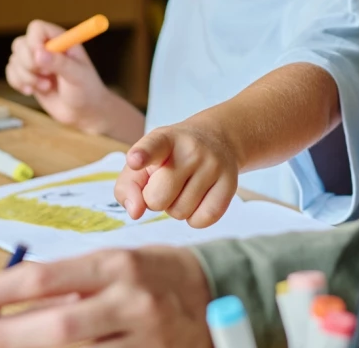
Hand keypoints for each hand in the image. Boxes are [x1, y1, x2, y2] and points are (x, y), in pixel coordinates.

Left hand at [0, 247, 213, 347]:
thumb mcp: (113, 265)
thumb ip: (67, 285)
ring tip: (3, 347)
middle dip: (9, 335)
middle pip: (57, 327)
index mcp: (117, 265)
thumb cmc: (155, 274)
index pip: (45, 278)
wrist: (219, 295)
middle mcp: (131, 301)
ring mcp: (144, 338)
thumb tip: (9, 301)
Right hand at [7, 20, 111, 132]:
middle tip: (45, 75)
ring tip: (45, 86)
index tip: (39, 59)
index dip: (34, 42)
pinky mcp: (28, 76)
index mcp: (61, 40)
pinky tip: (32, 91)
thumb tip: (38, 54)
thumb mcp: (77, 76)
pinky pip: (10, 72)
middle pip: (20, 44)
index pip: (37, 28)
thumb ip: (59, 63)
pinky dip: (17, 83)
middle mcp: (46, 47)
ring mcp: (36, 62)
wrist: (83, 112)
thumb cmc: (86, 91)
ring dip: (26, 77)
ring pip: (14, 59)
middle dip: (27, 63)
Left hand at [115, 122, 239, 227]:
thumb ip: (128, 187)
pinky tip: (198, 199)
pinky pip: (203, 220)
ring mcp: (213, 165)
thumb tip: (135, 212)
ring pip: (180, 213)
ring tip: (184, 188)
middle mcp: (190, 149)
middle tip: (165, 184)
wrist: (216, 139)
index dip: (142, 155)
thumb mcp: (145, 161)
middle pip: (158, 198)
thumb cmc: (170, 157)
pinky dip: (195, 218)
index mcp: (164, 139)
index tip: (135, 160)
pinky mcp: (230, 184)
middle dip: (155, 200)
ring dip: (176, 208)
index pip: (152, 147)